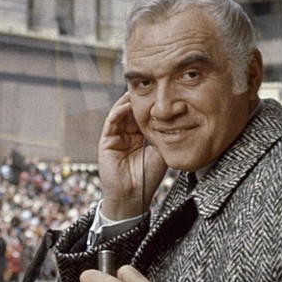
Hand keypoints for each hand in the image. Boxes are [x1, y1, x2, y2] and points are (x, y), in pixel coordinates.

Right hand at [99, 92, 167, 219]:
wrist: (133, 196)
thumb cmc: (149, 177)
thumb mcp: (161, 151)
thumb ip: (164, 134)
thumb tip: (175, 116)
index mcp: (141, 138)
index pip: (145, 116)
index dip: (152, 104)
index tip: (161, 92)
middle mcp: (128, 135)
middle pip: (133, 112)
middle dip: (140, 99)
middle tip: (149, 85)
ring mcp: (116, 137)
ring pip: (121, 113)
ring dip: (128, 101)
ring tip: (137, 91)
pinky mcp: (107, 141)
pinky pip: (112, 122)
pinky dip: (119, 111)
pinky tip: (128, 104)